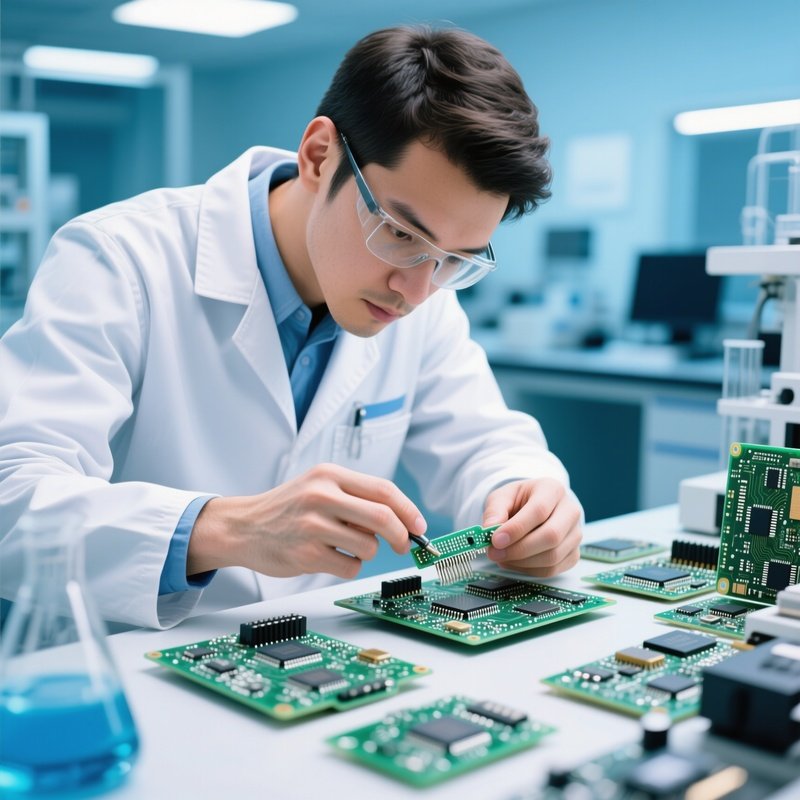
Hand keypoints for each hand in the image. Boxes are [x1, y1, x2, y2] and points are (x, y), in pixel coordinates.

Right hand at [187, 463, 426, 579]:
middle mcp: (322, 496)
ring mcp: (313, 525)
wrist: (242, 526)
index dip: (409, 510)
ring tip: (344, 545)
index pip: (383, 490)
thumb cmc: (287, 508)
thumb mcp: (319, 486)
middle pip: (383, 518)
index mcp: (330, 474)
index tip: (419, 526)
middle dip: (401, 536)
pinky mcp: (306, 554)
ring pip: (368, 545)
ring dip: (367, 552)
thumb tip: (402, 520)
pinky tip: (330, 557)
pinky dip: (348, 565)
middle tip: (403, 545)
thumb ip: (356, 497)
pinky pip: (350, 566)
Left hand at [482, 478, 582, 576]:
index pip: (539, 510)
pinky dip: (529, 570)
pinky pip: (553, 569)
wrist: (533, 508)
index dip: (517, 528)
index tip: (495, 540)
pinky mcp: (574, 554)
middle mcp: (570, 511)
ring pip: (553, 556)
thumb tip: (489, 530)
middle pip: (551, 536)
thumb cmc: (518, 501)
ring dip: (522, 562)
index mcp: (552, 489)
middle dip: (519, 549)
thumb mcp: (502, 497)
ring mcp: (575, 534)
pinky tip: (514, 562)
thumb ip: (494, 511)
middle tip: (494, 553)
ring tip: (501, 556)